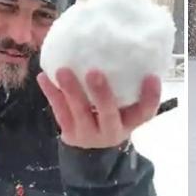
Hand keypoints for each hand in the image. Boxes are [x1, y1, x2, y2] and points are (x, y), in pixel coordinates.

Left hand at [38, 68, 161, 148]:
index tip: (152, 76)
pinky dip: (52, 94)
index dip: (150, 96)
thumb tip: (123, 45)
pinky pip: (59, 112)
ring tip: (62, 70)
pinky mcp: (69, 133)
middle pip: (108, 114)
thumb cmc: (111, 116)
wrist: (92, 150)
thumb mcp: (125, 107)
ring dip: (71, 91)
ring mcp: (87, 134)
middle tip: (94, 72)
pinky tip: (43, 77)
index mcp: (130, 122)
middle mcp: (111, 131)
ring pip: (79, 113)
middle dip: (101, 94)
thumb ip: (127, 86)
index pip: (145, 112)